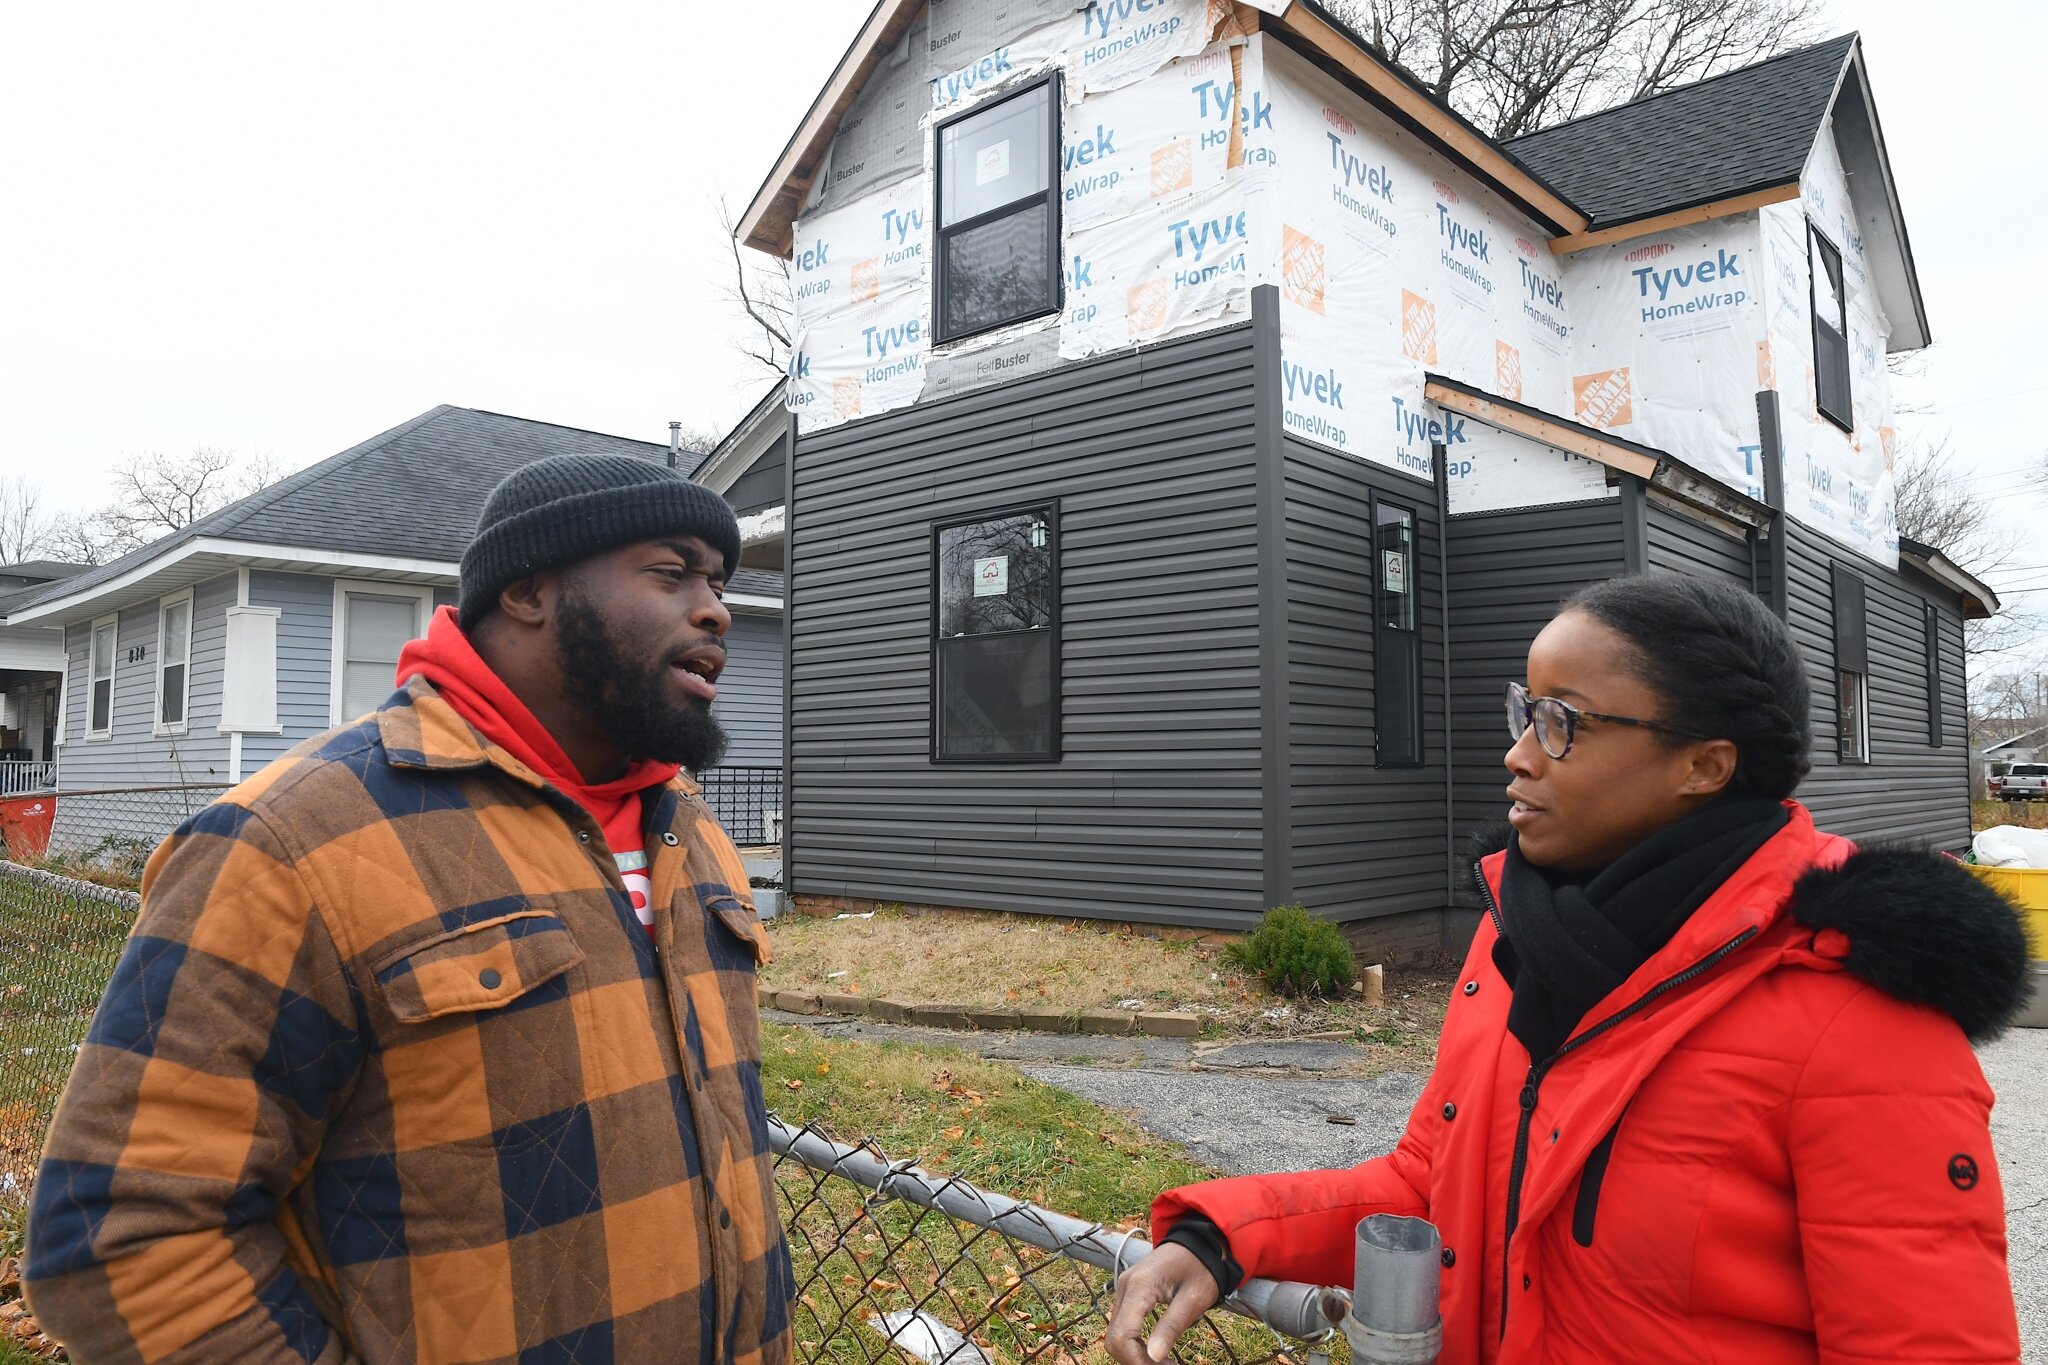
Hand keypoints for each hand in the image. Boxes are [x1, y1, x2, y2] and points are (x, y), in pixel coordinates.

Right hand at [1104, 1242, 1221, 1364]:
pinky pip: (1122, 1325)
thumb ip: (1172, 1326)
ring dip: (1136, 1355)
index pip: (1123, 1335)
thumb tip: (1154, 1357)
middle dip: (1137, 1361)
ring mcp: (1123, 1288)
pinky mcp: (1128, 1293)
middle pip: (1114, 1338)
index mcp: (1140, 1286)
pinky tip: (1156, 1350)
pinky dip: (1135, 1344)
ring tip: (1165, 1362)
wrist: (1198, 1242)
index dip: (1138, 1361)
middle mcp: (1125, 1286)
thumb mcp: (1194, 1299)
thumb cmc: (1201, 1268)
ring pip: (1116, 1335)